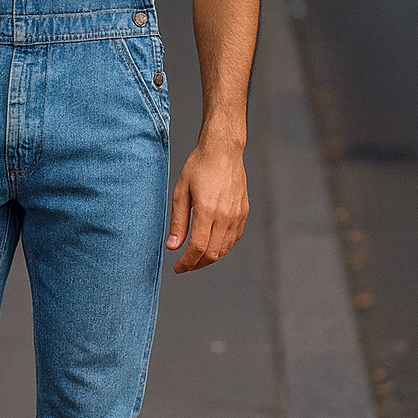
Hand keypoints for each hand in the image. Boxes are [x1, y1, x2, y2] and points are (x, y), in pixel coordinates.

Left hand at [166, 141, 248, 272]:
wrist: (223, 150)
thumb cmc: (199, 167)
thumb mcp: (181, 192)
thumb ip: (178, 222)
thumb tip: (173, 247)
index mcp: (207, 210)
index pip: (198, 248)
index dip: (187, 262)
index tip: (177, 267)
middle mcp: (225, 215)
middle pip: (213, 253)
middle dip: (197, 264)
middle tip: (184, 265)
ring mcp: (237, 215)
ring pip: (225, 249)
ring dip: (209, 257)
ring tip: (195, 257)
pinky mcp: (244, 212)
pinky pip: (234, 238)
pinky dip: (222, 247)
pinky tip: (211, 244)